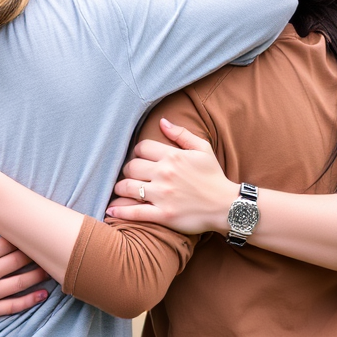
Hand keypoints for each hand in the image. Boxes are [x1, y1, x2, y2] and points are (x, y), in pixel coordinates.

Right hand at [0, 209, 49, 323]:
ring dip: (38, 275)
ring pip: (20, 283)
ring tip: (51, 268)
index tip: (33, 231)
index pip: (6, 243)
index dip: (21, 237)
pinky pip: (13, 306)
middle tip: (48, 247)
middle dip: (34, 253)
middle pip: (17, 261)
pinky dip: (30, 300)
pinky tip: (43, 294)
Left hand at [106, 118, 235, 233]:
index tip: (139, 159)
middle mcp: (164, 174)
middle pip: (131, 167)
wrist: (226, 206)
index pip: (141, 148)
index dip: (137, 152)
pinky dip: (120, 210)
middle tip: (130, 175)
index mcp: (173, 156)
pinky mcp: (163, 215)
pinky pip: (134, 212)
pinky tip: (110, 209)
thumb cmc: (214, 177)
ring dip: (120, 188)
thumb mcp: (202, 149)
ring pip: (128, 187)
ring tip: (120, 190)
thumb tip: (162, 121)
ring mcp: (162, 195)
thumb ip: (181, 134)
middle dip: (127, 170)